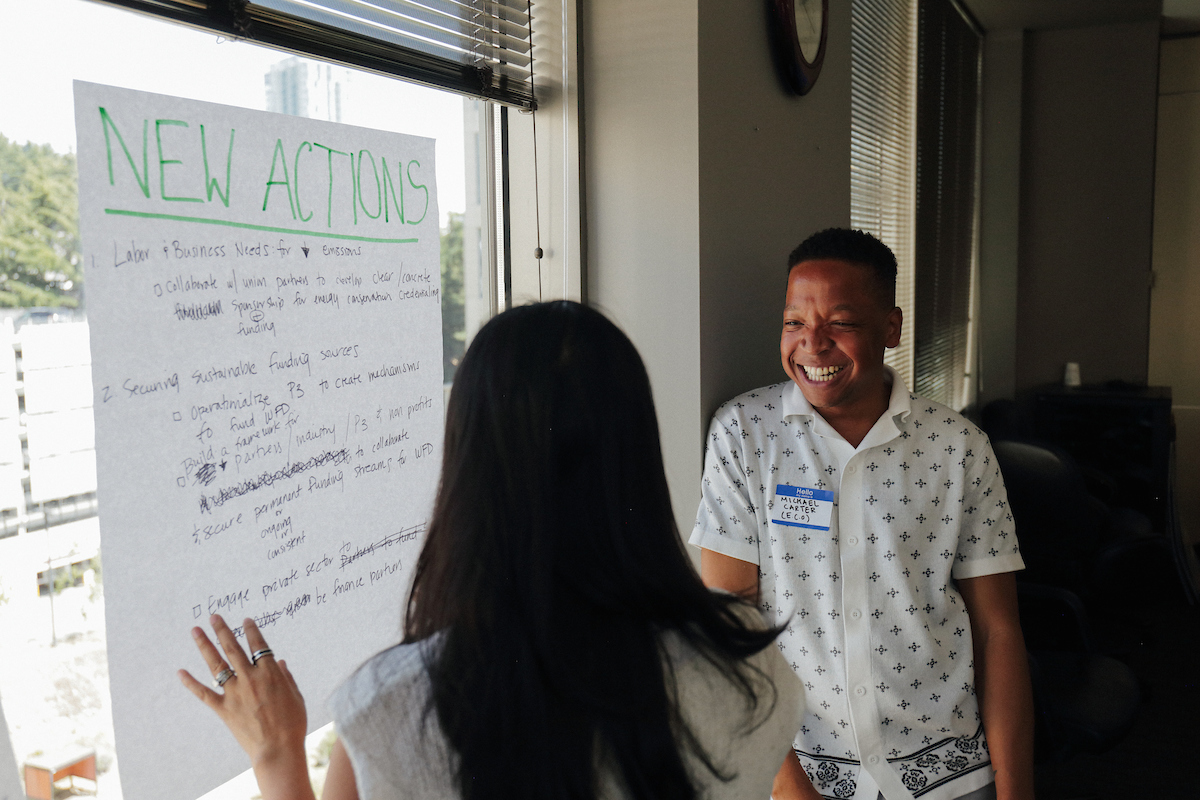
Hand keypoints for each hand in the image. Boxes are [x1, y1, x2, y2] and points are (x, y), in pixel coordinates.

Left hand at [179, 615, 307, 769]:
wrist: (277, 748)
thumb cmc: (292, 723)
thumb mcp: (296, 696)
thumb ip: (287, 677)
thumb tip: (280, 662)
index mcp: (270, 673)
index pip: (259, 645)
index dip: (252, 631)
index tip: (245, 620)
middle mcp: (250, 678)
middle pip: (233, 648)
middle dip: (223, 630)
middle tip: (214, 616)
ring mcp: (235, 693)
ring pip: (217, 664)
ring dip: (205, 646)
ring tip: (195, 631)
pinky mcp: (224, 709)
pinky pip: (204, 693)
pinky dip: (191, 683)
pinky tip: (180, 672)